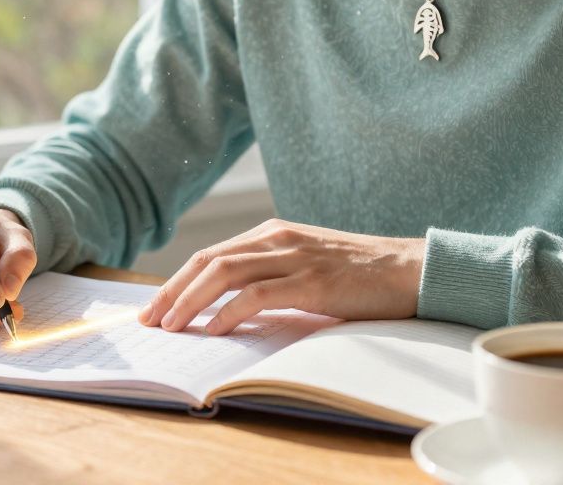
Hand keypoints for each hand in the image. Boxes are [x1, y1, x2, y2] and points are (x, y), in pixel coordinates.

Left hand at [139, 220, 424, 334]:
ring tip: (171, 327)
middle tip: (149, 320)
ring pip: (224, 273)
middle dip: (172, 292)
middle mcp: (277, 239)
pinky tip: (213, 329)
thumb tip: (228, 311)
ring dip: (190, 301)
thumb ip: (272, 279)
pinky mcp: (313, 281)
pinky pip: (258, 294)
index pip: (211, 256)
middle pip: (207, 262)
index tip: (155, 307)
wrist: (413, 270)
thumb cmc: (361, 277)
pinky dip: (229, 311)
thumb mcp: (307, 268)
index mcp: (273, 234)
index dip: (178, 282)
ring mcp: (294, 258)